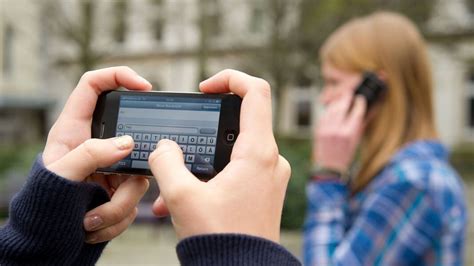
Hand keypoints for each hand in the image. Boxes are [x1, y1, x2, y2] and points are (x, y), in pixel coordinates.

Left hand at [43, 66, 150, 243]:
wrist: (49, 235)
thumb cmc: (45, 199)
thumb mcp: (61, 174)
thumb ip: (90, 154)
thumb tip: (127, 144)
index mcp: (76, 127)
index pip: (95, 85)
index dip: (119, 76)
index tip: (144, 87)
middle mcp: (99, 143)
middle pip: (131, 136)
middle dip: (131, 163)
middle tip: (123, 179)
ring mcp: (114, 166)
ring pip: (138, 175)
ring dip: (118, 204)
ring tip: (90, 218)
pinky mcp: (123, 189)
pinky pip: (135, 199)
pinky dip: (118, 217)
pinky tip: (93, 224)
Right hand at [148, 69, 290, 242]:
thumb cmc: (221, 240)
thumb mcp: (181, 197)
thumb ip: (166, 162)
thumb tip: (163, 147)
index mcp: (258, 152)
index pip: (255, 92)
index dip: (229, 79)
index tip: (205, 89)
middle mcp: (270, 160)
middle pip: (237, 123)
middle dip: (202, 135)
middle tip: (179, 147)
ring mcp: (268, 177)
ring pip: (230, 153)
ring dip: (200, 165)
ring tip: (171, 190)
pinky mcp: (263, 192)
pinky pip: (235, 174)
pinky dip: (209, 180)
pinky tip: (182, 204)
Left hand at [313, 94, 365, 172]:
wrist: (329, 169)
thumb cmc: (345, 156)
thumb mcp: (356, 142)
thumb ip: (358, 125)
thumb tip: (363, 111)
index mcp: (349, 133)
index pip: (356, 112)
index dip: (359, 103)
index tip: (360, 99)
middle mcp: (337, 130)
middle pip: (342, 107)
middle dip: (346, 98)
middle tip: (349, 92)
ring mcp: (326, 129)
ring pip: (331, 109)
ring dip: (337, 102)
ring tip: (341, 98)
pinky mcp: (318, 130)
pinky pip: (324, 116)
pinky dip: (329, 110)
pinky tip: (332, 108)